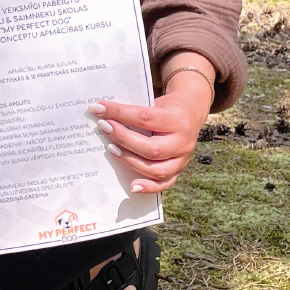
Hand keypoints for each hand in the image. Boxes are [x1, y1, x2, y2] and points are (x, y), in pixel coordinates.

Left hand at [89, 85, 210, 195]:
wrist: (191, 113)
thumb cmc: (166, 108)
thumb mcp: (156, 103)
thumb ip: (135, 112)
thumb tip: (103, 115)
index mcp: (178, 120)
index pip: (145, 118)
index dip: (119, 113)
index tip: (98, 108)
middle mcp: (183, 143)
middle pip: (151, 148)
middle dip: (123, 138)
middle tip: (104, 127)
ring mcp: (183, 160)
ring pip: (157, 169)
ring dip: (130, 161)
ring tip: (111, 149)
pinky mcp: (179, 172)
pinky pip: (164, 184)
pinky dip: (148, 187)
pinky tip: (132, 185)